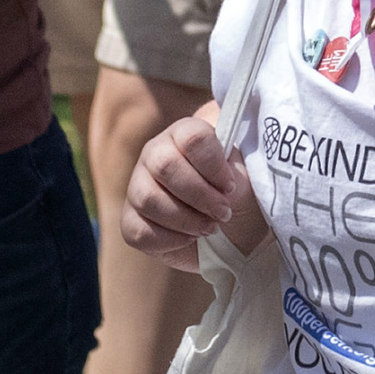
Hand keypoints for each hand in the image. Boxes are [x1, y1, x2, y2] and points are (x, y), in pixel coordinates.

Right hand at [120, 108, 248, 272]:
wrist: (230, 233)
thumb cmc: (237, 197)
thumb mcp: (243, 182)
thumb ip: (233, 175)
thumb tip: (223, 184)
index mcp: (184, 133)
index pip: (192, 138)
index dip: (213, 165)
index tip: (230, 187)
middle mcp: (155, 153)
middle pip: (166, 166)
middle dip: (200, 196)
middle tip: (223, 213)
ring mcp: (138, 186)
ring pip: (149, 200)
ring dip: (187, 220)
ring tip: (210, 228)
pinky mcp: (131, 220)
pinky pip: (140, 231)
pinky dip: (170, 240)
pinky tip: (190, 239)